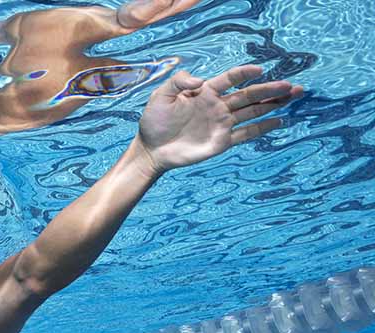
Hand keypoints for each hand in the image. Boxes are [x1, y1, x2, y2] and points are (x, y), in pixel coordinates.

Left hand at [135, 64, 304, 172]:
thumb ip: (178, 82)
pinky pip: (246, 133)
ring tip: (293, 96)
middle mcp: (218, 105)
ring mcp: (222, 123)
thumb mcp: (160, 96)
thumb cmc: (154, 121)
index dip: (244, 73)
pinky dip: (263, 127)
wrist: (152, 149)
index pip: (230, 79)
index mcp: (205, 92)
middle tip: (292, 85)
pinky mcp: (222, 141)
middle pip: (249, 95)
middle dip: (270, 89)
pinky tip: (279, 120)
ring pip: (253, 111)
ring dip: (273, 104)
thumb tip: (199, 80)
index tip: (260, 70)